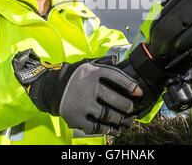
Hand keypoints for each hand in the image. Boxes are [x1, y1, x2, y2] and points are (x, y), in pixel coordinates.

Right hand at [13, 50, 139, 134]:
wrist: (53, 87)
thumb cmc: (75, 76)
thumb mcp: (87, 64)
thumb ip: (103, 63)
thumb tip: (118, 61)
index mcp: (92, 72)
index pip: (116, 77)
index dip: (130, 85)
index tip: (139, 92)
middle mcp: (88, 88)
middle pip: (114, 99)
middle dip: (127, 106)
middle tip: (131, 109)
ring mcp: (82, 104)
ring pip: (108, 115)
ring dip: (120, 120)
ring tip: (126, 121)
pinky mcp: (76, 117)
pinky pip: (96, 126)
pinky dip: (107, 129)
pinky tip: (114, 129)